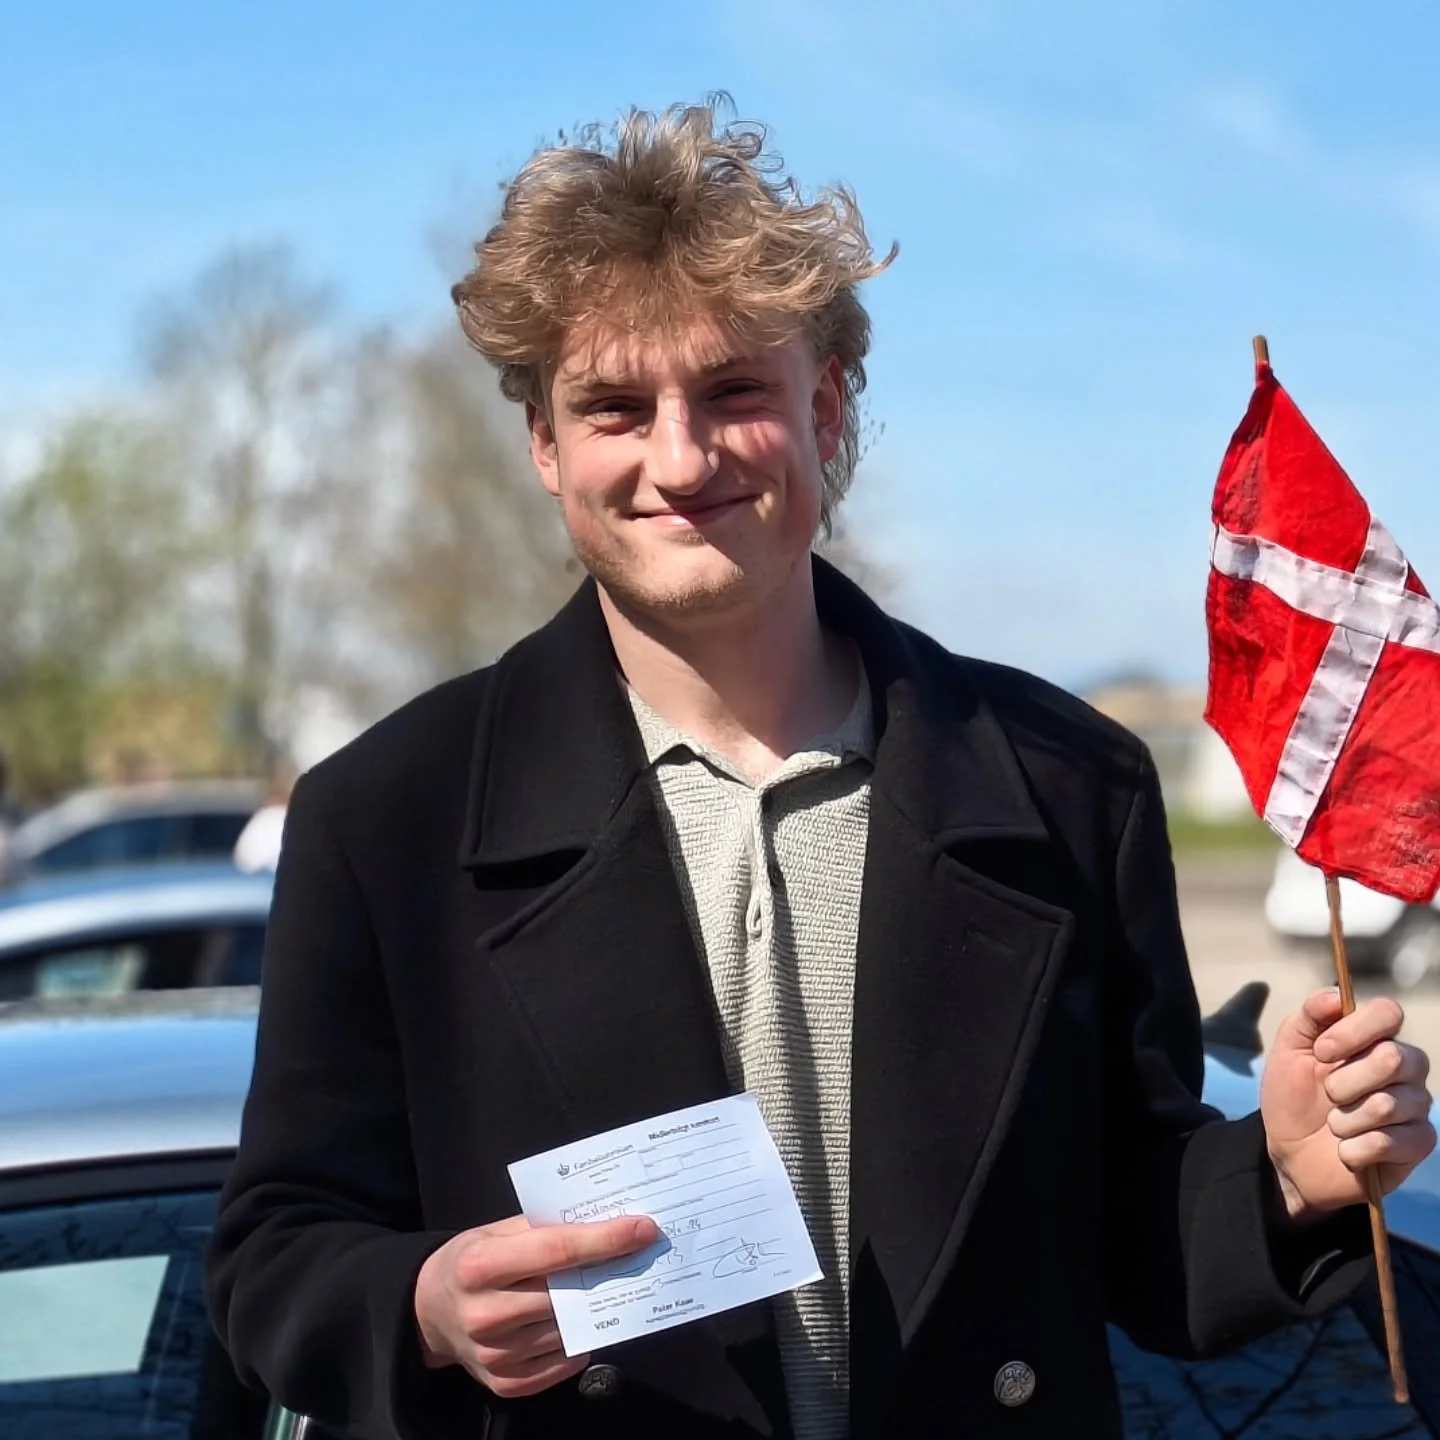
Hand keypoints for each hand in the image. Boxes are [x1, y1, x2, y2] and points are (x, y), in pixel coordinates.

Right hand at [414, 1213, 658, 1396]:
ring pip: (568, 1330)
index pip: (556, 1251)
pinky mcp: (504, 1383)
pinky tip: (580, 1323)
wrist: (428, 1311)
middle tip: (640, 1255)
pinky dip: (578, 1344)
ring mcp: (494, 1354)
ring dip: (595, 1309)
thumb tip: (605, 1223)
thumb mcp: (496, 1232)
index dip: (604, 1240)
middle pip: (566, 1293)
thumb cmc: (472, 1260)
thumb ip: (543, 1229)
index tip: (643, 1229)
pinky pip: (562, 1364)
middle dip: (609, 1272)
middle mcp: (485, 1313)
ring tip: (607, 1287)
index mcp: (481, 1265)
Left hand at [1261, 989, 1434, 1221]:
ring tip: (1334, 1124)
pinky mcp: (1417, 1143)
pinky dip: (1355, 1148)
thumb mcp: (1288, 1051)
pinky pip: (1391, 1141)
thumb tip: (1337, 995)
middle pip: (1394, 1058)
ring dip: (1345, 1118)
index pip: (1388, 1013)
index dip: (1353, 1030)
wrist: (1290, 1154)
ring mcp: (1414, 1106)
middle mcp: (1403, 1067)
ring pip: (1389, 1104)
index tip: (1321, 1051)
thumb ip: (1310, 1017)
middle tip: (1328, 1093)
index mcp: (1373, 1038)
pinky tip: (1347, 1150)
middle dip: (1345, 1080)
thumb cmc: (1293, 1097)